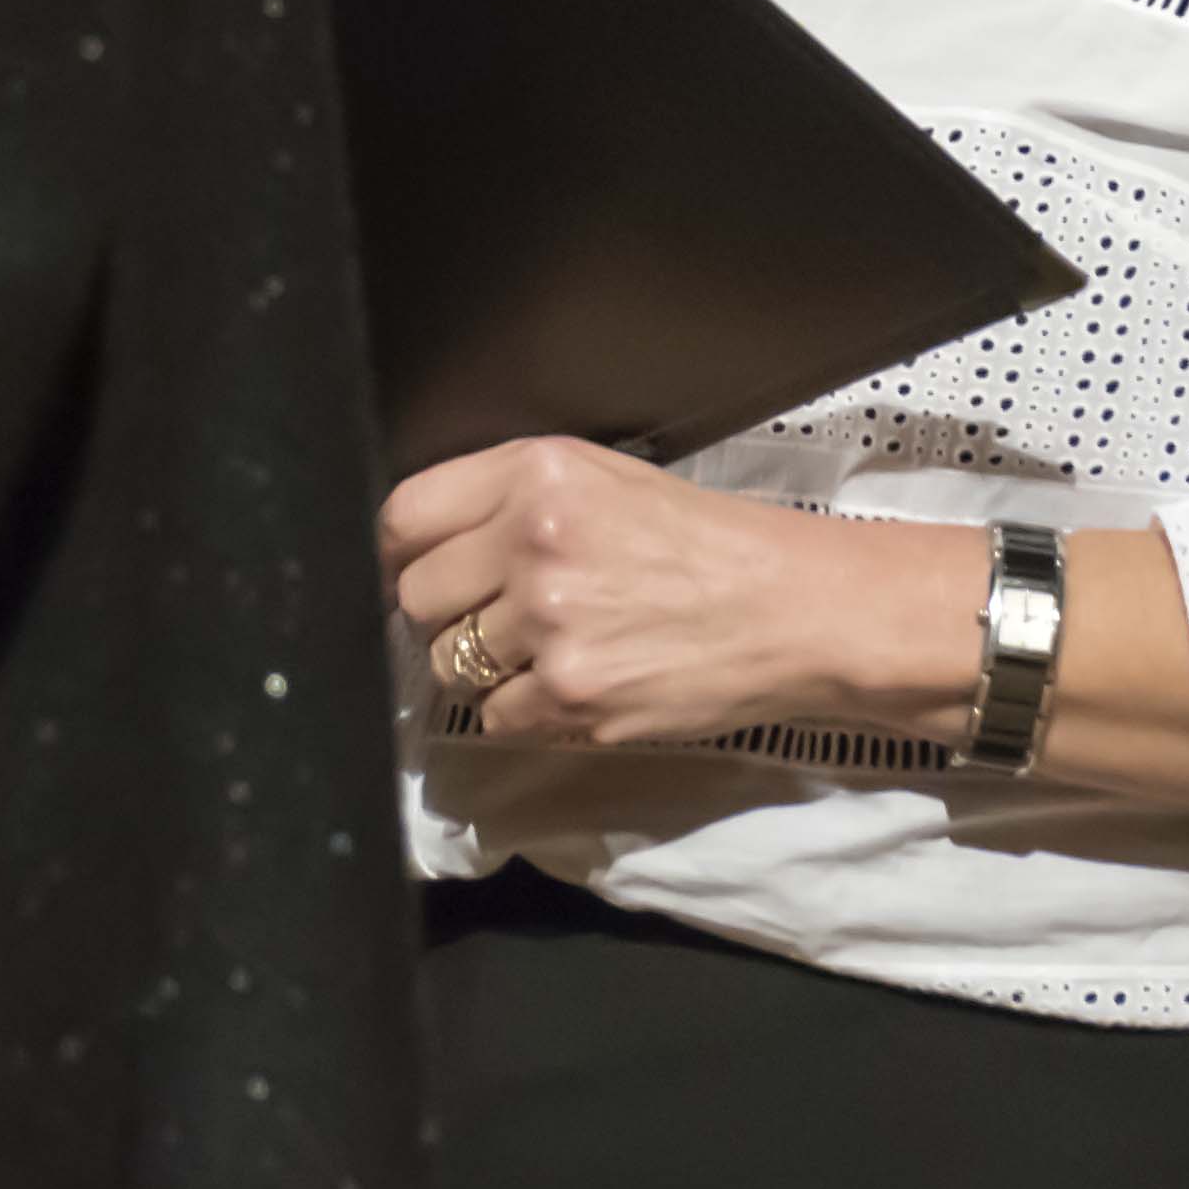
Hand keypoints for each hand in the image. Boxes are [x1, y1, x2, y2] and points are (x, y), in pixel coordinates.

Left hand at [379, 435, 980, 751]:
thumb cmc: (699, 542)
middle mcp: (534, 539)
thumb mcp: (600, 478)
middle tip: (499, 615)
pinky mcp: (570, 694)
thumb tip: (415, 545)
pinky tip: (575, 684)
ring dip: (487, 666)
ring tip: (552, 648)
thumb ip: (505, 497)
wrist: (788, 608)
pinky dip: (524, 711)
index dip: (401, 552)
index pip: (404, 515)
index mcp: (536, 472)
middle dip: (448, 612)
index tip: (416, 570)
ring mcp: (549, 622)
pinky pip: (494, 716)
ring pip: (450, 662)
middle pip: (417, 595)